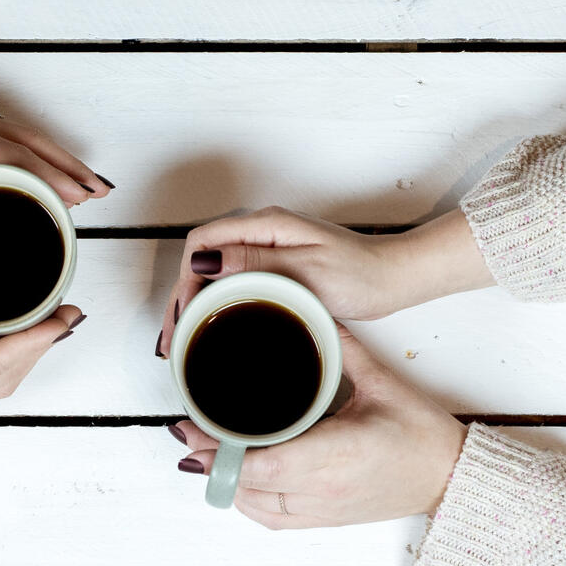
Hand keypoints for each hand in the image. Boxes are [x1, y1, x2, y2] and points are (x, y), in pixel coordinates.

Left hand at [0, 52, 111, 264]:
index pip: (11, 157)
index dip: (49, 178)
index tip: (78, 198)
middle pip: (29, 144)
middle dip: (67, 168)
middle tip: (100, 192)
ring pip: (21, 136)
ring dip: (55, 157)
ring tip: (83, 180)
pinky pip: (3, 135)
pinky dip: (30, 150)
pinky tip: (36, 164)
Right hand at [157, 208, 489, 356]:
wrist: (394, 278)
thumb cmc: (360, 274)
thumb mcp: (304, 270)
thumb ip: (253, 261)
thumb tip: (204, 260)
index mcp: (266, 224)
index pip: (203, 241)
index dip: (184, 278)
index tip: (183, 315)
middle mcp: (262, 231)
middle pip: (203, 258)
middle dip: (181, 297)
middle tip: (171, 340)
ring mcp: (268, 248)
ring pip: (215, 272)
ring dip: (195, 303)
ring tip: (182, 341)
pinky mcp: (276, 266)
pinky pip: (234, 281)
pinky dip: (217, 304)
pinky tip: (211, 328)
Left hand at [169, 327, 467, 527]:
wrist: (449, 478)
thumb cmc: (421, 435)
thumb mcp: (382, 381)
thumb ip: (341, 348)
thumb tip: (310, 313)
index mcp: (334, 455)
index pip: (260, 463)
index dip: (218, 449)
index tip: (190, 426)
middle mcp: (322, 490)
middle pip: (246, 485)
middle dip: (210, 460)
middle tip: (186, 430)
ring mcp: (321, 511)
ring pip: (252, 506)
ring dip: (224, 482)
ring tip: (204, 449)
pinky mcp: (323, 521)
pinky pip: (270, 518)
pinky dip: (245, 500)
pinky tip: (234, 477)